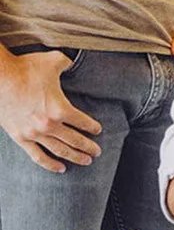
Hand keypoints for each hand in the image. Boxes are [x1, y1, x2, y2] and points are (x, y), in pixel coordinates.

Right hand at [0, 51, 102, 171]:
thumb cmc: (26, 68)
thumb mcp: (54, 61)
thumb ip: (69, 63)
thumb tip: (75, 62)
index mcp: (60, 108)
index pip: (83, 122)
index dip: (92, 127)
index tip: (98, 130)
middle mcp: (48, 124)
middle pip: (74, 140)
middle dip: (88, 147)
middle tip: (97, 152)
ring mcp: (33, 133)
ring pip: (59, 150)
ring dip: (74, 157)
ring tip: (86, 161)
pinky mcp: (20, 138)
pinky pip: (37, 156)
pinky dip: (50, 164)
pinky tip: (61, 168)